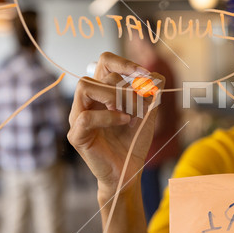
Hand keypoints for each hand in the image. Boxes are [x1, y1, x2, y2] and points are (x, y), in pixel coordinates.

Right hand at [68, 52, 164, 196]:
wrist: (129, 170)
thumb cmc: (134, 140)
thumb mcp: (148, 113)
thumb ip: (151, 94)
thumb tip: (157, 76)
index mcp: (102, 92)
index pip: (104, 62)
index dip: (123, 63)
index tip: (145, 74)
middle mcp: (87, 101)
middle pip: (97, 73)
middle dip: (124, 84)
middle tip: (141, 101)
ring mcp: (78, 117)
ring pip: (85, 86)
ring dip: (114, 96)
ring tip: (130, 112)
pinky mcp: (77, 135)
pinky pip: (86, 117)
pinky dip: (108, 117)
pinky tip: (125, 121)